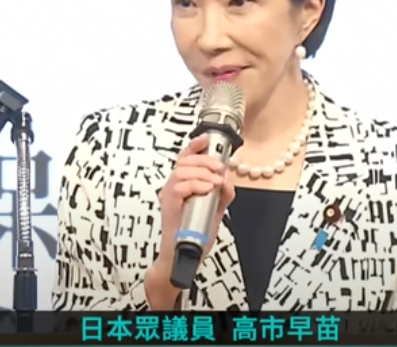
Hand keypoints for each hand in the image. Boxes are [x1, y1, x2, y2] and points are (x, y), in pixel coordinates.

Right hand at [146, 134, 234, 307]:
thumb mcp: (215, 210)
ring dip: (202, 173)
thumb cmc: (194, 234)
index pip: (186, 158)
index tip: (207, 139)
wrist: (183, 256)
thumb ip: (223, 195)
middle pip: (185, 160)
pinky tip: (206, 189)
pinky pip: (178, 187)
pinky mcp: (169, 205)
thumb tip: (228, 180)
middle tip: (219, 169)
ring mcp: (169, 195)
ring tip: (215, 182)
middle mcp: (174, 186)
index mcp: (183, 184)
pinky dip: (195, 185)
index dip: (195, 145)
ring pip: (181, 171)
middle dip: (205, 160)